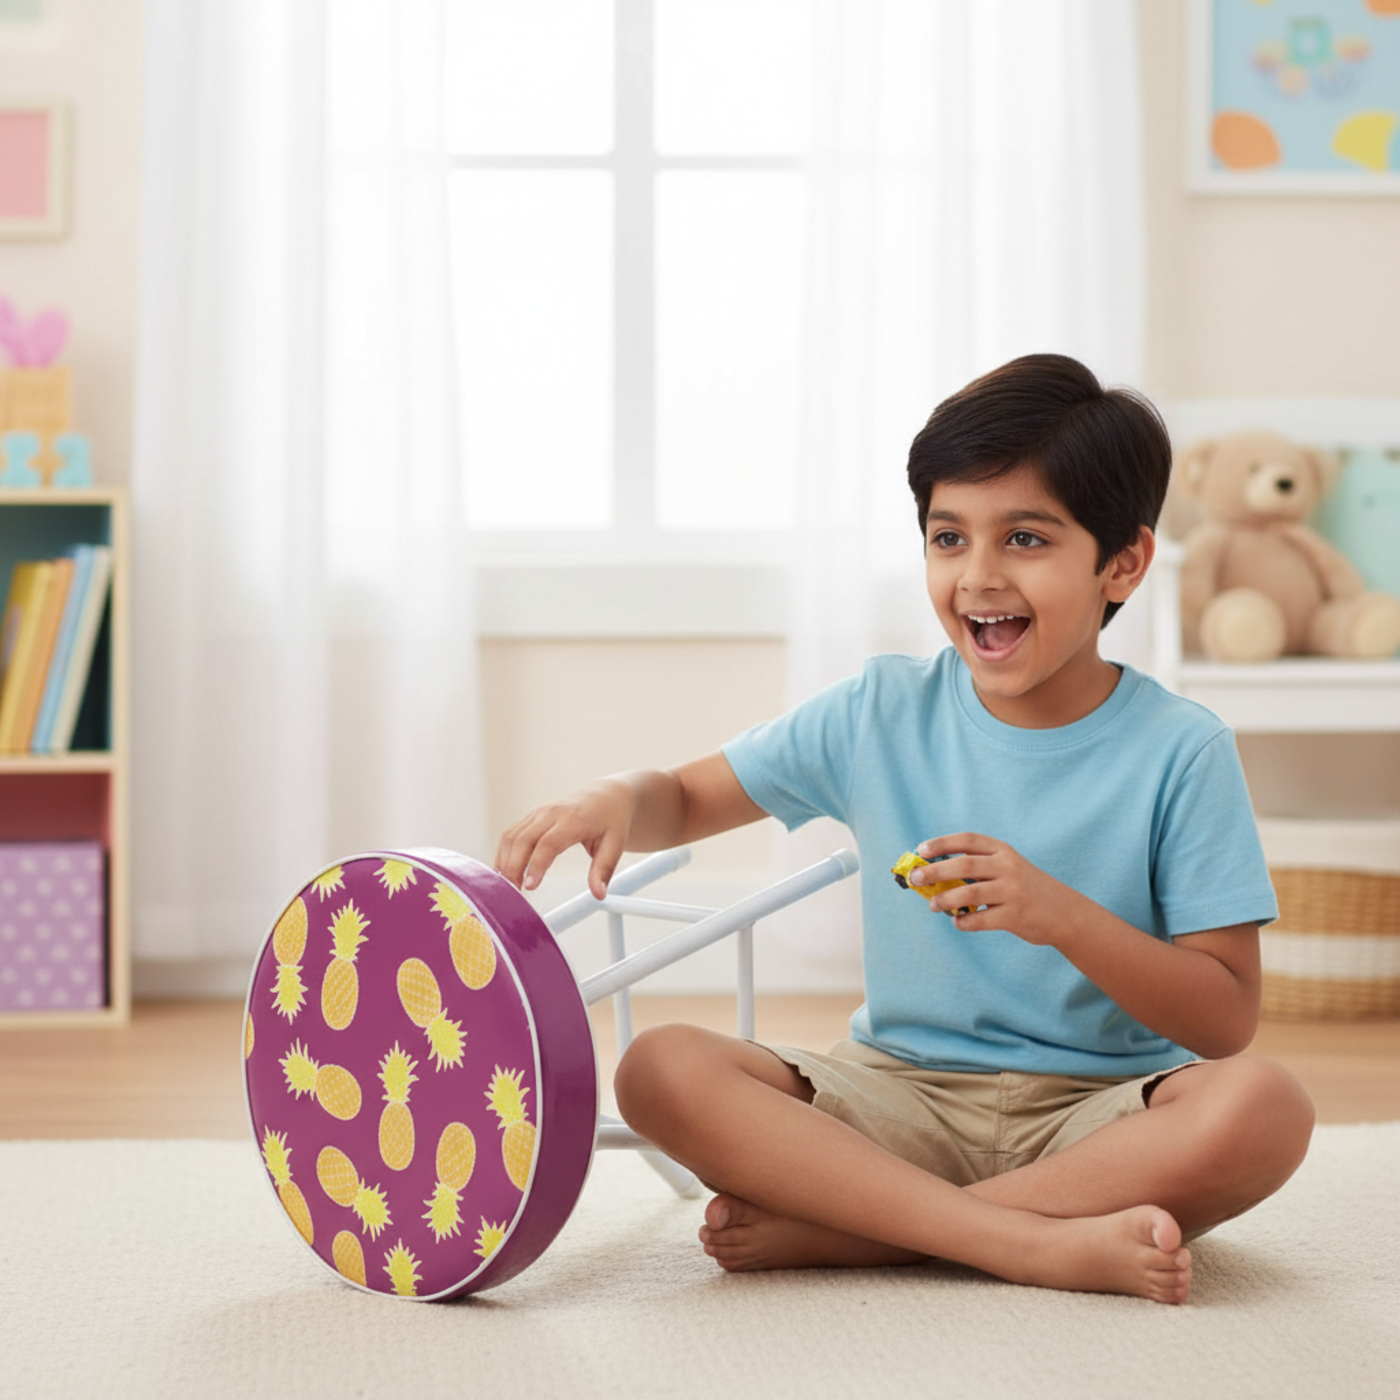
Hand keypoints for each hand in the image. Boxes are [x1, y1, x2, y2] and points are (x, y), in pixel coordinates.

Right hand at [494, 778, 639, 899]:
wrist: (605, 797)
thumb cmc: (610, 821)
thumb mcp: (615, 846)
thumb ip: (604, 870)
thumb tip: (598, 895)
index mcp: (573, 820)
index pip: (548, 843)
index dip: (536, 865)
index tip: (530, 887)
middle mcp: (551, 813)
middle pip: (523, 839)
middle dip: (513, 867)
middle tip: (513, 894)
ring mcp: (538, 813)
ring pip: (512, 836)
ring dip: (504, 862)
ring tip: (506, 887)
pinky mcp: (531, 817)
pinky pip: (510, 834)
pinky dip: (503, 853)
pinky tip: (504, 872)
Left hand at [913, 832, 1077, 946]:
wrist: (1066, 913)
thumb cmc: (1026, 889)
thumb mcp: (1008, 868)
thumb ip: (979, 868)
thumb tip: (934, 875)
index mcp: (1003, 851)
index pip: (967, 840)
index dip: (941, 843)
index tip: (920, 850)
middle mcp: (1008, 867)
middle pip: (964, 864)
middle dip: (935, 871)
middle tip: (915, 878)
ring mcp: (1012, 892)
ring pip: (969, 892)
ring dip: (945, 899)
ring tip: (932, 905)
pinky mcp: (1015, 916)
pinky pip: (981, 920)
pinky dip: (964, 922)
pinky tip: (957, 922)